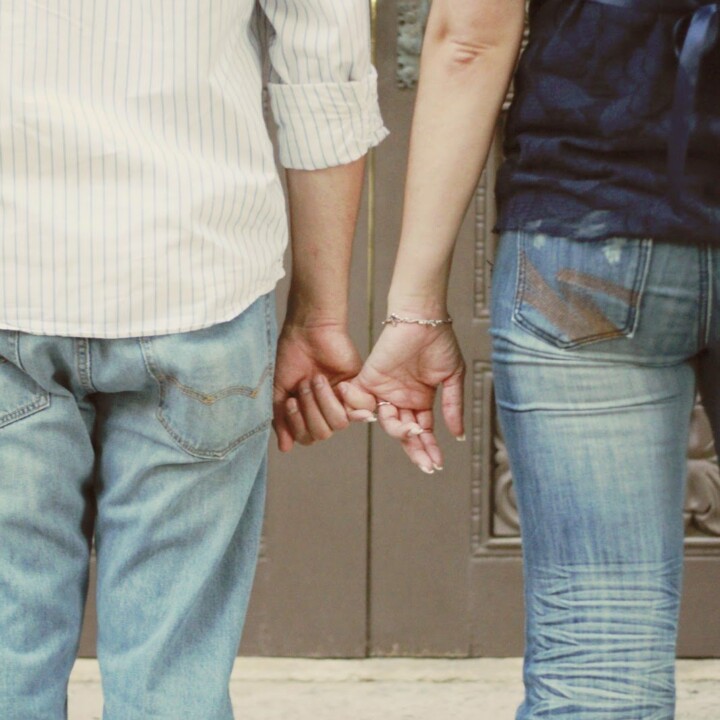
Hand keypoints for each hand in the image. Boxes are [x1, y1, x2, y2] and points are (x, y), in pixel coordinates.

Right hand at [272, 321, 374, 451]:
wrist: (307, 331)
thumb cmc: (290, 357)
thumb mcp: (279, 391)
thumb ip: (281, 419)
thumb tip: (285, 448)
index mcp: (307, 413)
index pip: (307, 437)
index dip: (298, 425)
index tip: (290, 400)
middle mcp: (325, 410)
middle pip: (323, 434)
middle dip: (310, 410)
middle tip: (305, 384)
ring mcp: (342, 401)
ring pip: (339, 424)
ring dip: (324, 402)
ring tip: (317, 379)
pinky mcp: (359, 389)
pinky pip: (361, 410)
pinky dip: (346, 400)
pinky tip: (339, 385)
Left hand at [344, 322, 464, 472]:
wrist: (422, 319)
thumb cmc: (439, 341)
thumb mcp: (452, 377)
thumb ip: (452, 407)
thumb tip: (457, 435)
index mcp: (421, 400)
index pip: (423, 431)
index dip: (428, 448)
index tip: (436, 463)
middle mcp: (402, 399)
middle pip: (406, 433)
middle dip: (416, 450)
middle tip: (426, 464)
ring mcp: (385, 391)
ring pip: (389, 423)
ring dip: (401, 431)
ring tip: (414, 428)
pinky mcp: (369, 380)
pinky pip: (360, 403)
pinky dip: (363, 412)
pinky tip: (377, 419)